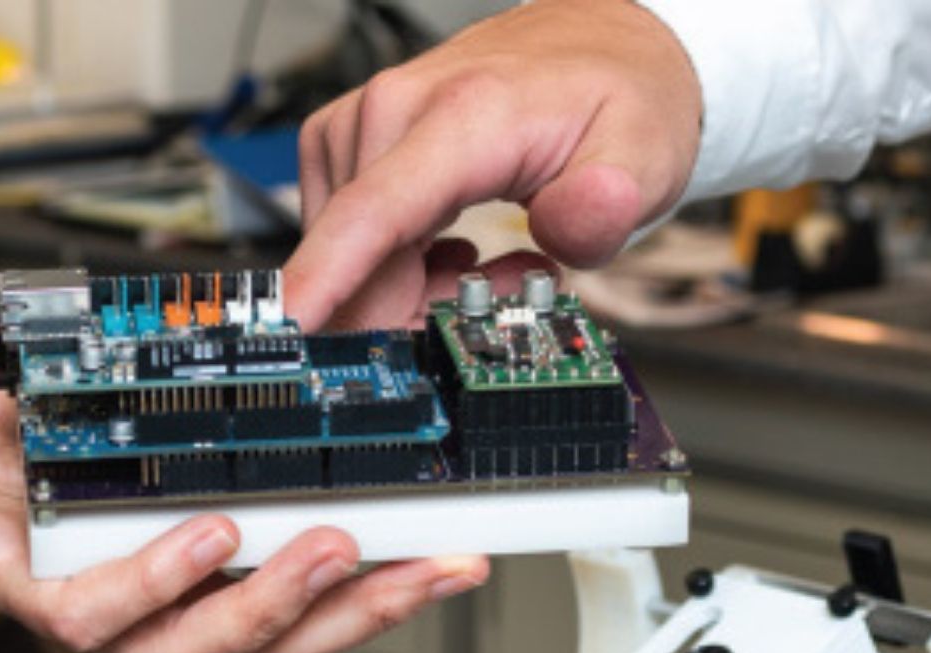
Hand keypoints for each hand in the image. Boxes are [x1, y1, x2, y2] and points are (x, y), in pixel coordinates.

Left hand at [0, 381, 487, 652]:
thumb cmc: (7, 451)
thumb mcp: (134, 416)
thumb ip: (211, 410)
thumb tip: (305, 357)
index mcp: (194, 564)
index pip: (305, 597)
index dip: (383, 589)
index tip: (453, 555)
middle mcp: (158, 601)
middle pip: (280, 641)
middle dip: (368, 610)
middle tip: (436, 567)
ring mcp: (101, 607)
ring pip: (203, 645)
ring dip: (278, 601)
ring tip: (334, 550)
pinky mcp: (37, 597)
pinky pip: (107, 609)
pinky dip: (162, 574)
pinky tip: (206, 535)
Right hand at [285, 0, 701, 329]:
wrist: (596, 48)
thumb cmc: (613, 100)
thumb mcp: (644, 154)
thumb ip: (610, 201)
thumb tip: (575, 226)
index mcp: (463, 115)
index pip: (374, 210)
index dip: (325, 277)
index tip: (286, 325)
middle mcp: (393, 111)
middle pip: (358, 261)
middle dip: (417, 313)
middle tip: (506, 289)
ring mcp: (361, 127)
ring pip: (351, 261)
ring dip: (413, 291)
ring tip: (491, 261)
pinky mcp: (347, 144)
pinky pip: (351, 241)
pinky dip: (396, 267)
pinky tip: (452, 250)